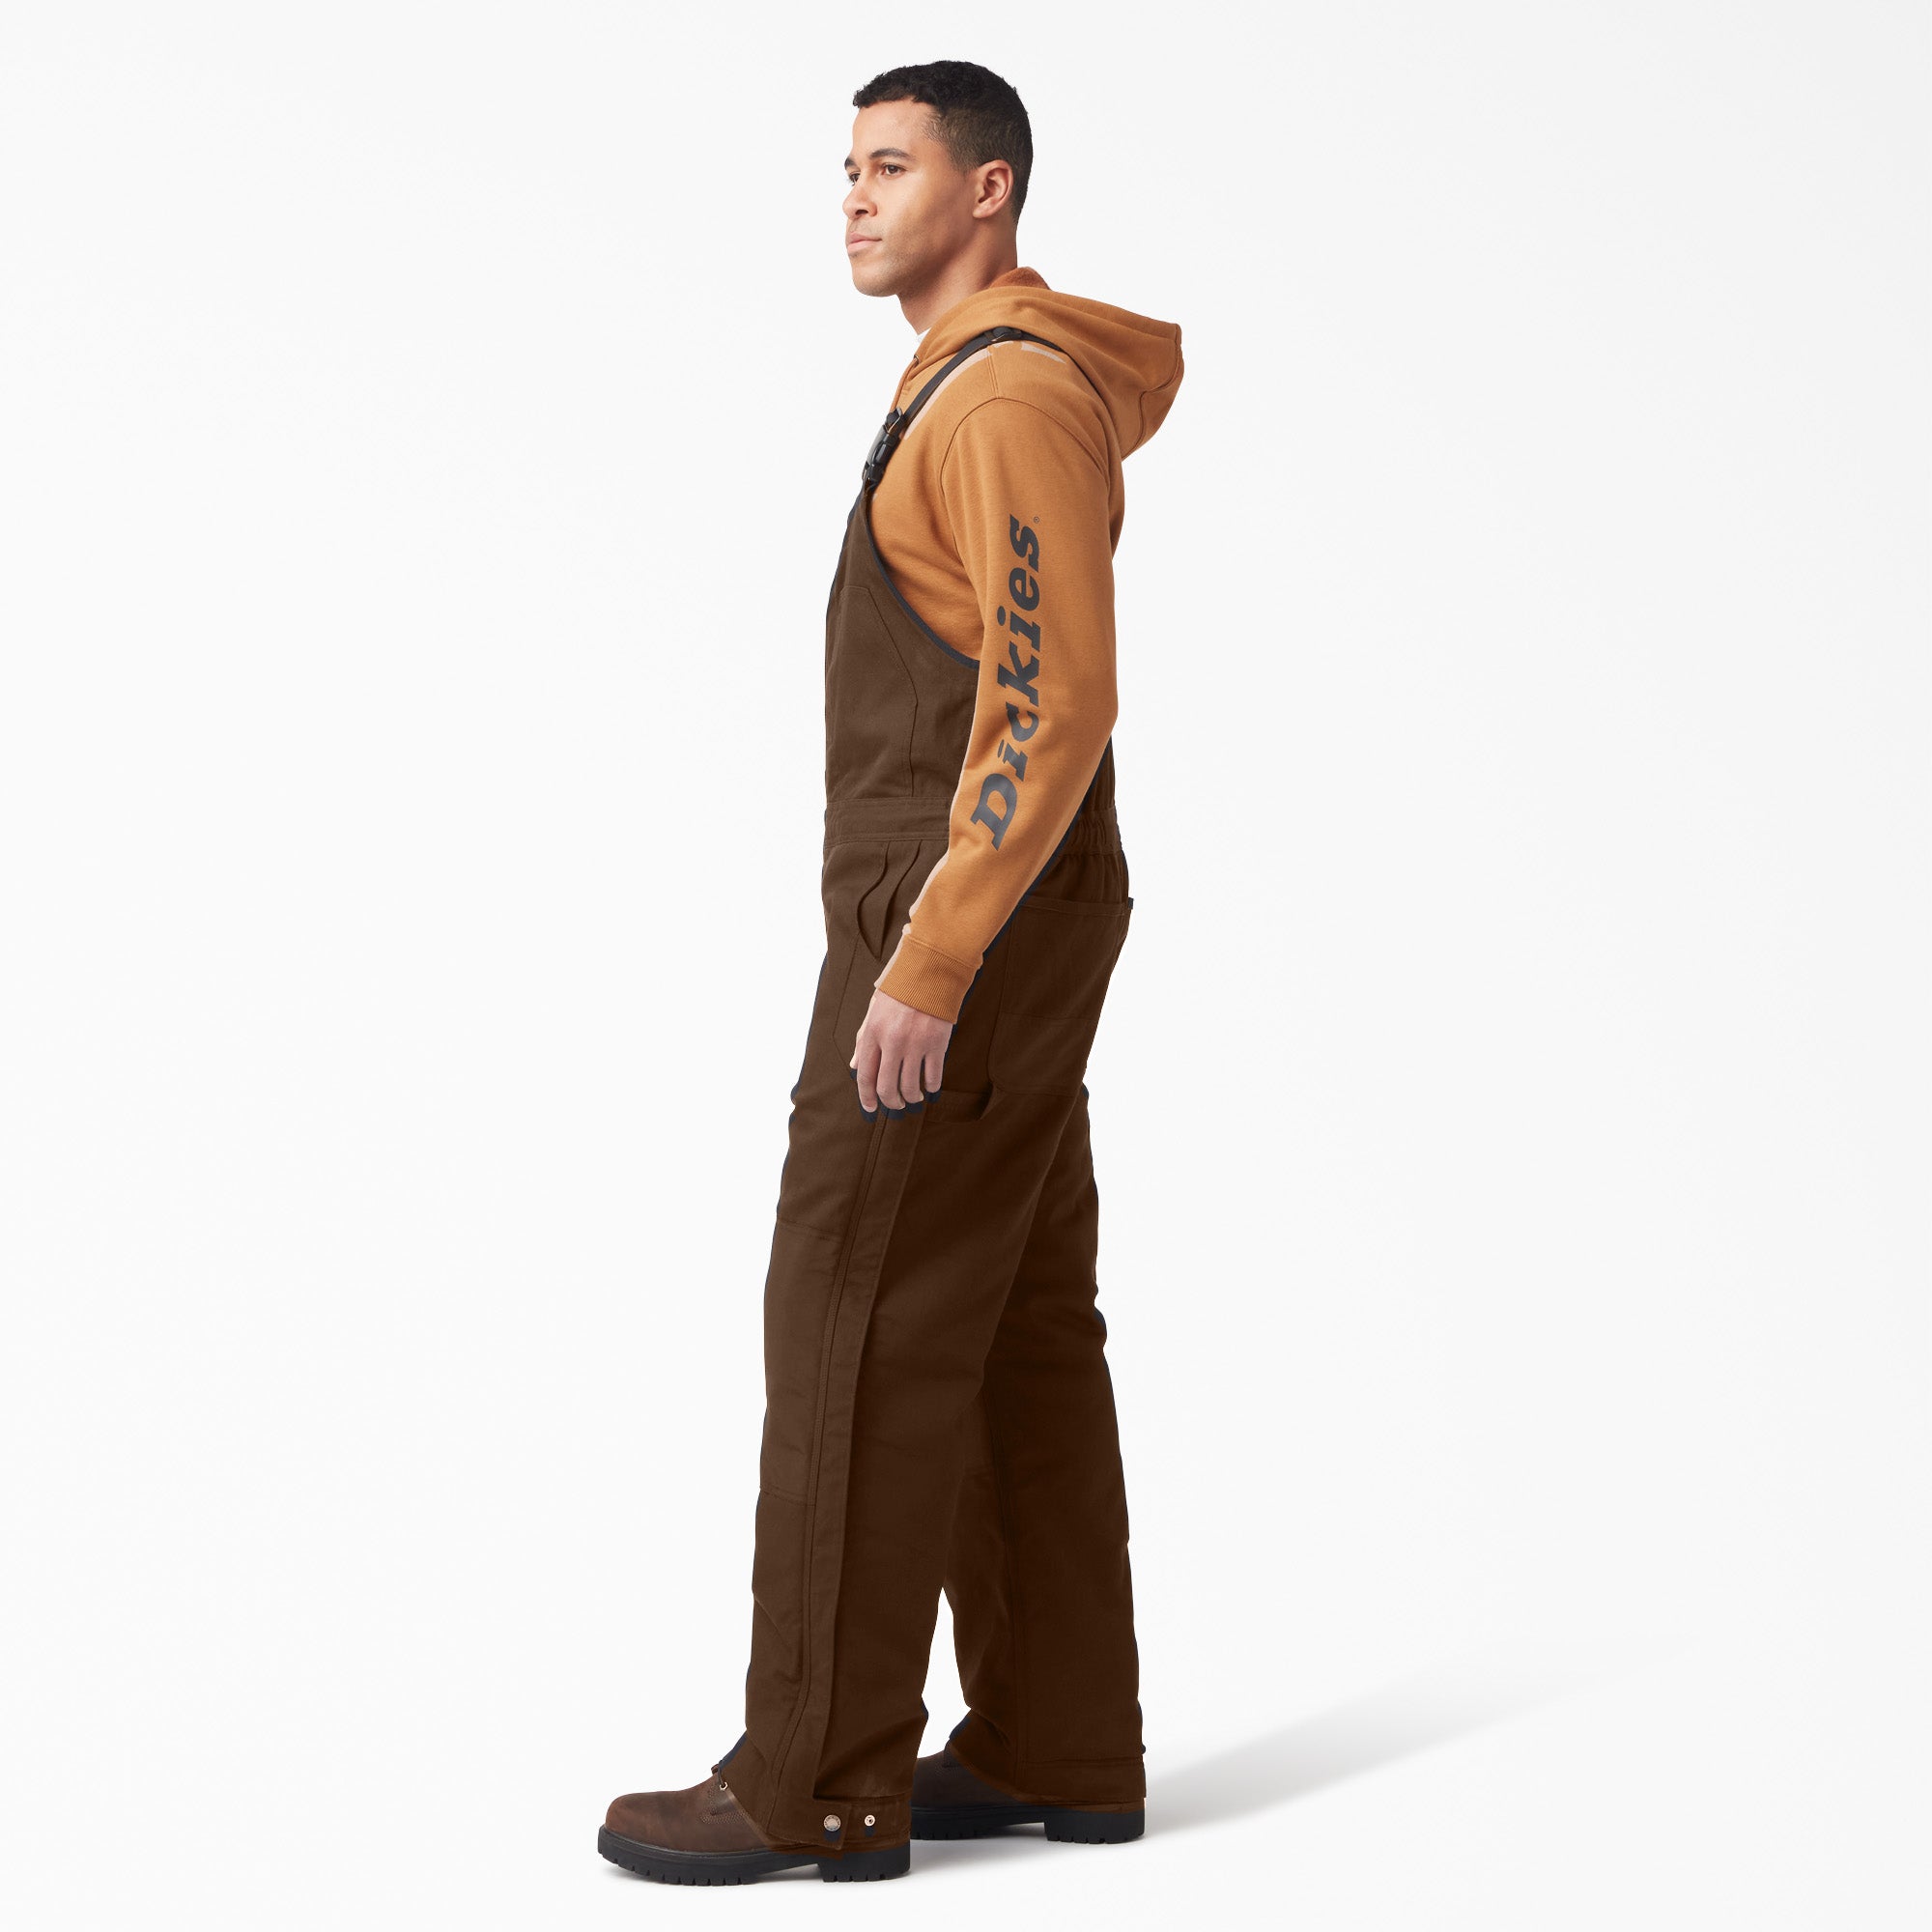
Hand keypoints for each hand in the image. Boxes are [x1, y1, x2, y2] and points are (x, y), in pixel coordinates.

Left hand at [850, 988, 951, 1116]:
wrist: (930, 971)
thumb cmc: (900, 989)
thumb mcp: (874, 1010)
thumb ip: (863, 1039)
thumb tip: (853, 1066)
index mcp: (873, 1033)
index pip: (865, 1075)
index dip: (866, 1096)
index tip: (871, 1107)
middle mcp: (892, 1042)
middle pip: (887, 1086)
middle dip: (890, 1102)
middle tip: (895, 1105)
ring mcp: (916, 1044)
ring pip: (910, 1086)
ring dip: (911, 1097)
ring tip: (913, 1098)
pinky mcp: (937, 1044)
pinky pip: (933, 1076)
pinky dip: (931, 1087)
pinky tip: (930, 1087)